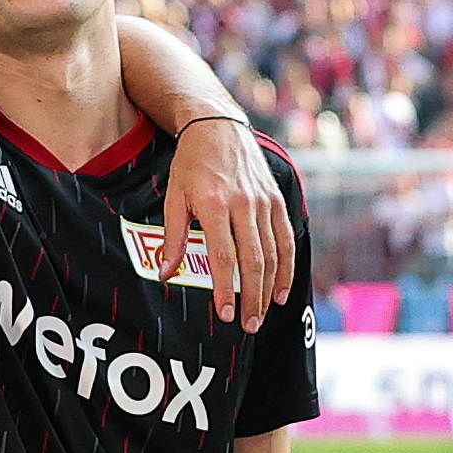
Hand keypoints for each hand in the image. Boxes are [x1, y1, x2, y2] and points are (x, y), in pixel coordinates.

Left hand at [157, 111, 294, 329]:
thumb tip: (166, 274)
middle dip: (252, 297)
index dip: (225, 288)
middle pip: (253, 260)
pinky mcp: (277, 200)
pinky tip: (281, 290)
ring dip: (269, 288)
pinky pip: (286, 239)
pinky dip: (286, 267)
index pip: (223, 256)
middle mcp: (243, 203)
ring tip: (262, 315)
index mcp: (214, 204)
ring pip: (272, 253)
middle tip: (247, 325)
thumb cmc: (191, 165)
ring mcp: (264, 202)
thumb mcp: (174, 197)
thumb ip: (173, 238)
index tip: (225, 314)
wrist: (218, 127)